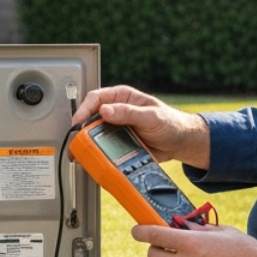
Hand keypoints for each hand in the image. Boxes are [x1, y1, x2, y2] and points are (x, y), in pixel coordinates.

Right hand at [71, 86, 210, 167]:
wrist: (180, 143)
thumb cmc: (170, 122)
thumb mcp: (151, 116)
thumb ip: (129, 112)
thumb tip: (105, 110)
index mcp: (122, 97)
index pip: (96, 98)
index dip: (83, 110)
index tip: (78, 123)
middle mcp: (116, 111)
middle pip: (91, 118)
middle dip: (81, 130)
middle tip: (76, 142)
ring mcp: (116, 128)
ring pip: (95, 134)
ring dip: (88, 144)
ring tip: (82, 154)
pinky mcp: (119, 143)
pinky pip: (104, 147)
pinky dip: (98, 154)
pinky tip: (95, 160)